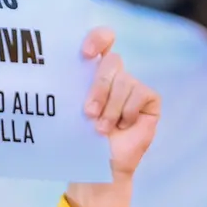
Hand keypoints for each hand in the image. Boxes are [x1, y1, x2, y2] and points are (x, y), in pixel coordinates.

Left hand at [65, 28, 159, 206]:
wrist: (100, 167)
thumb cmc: (82, 138)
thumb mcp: (72, 110)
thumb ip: (73, 87)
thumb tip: (56, 71)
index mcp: (94, 71)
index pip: (102, 40)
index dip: (97, 39)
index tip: (85, 54)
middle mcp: (116, 75)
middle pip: (112, 62)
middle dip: (98, 88)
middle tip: (88, 113)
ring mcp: (134, 86)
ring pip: (125, 81)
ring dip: (111, 108)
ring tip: (101, 129)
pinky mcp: (149, 99)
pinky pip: (140, 94)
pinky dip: (128, 112)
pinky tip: (123, 126)